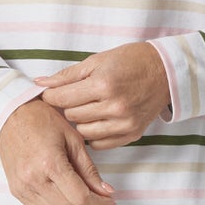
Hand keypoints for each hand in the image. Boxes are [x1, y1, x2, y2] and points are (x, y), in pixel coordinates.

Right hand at [0, 96, 117, 204]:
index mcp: (50, 163)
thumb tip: (106, 192)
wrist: (10, 117)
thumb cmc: (42, 121)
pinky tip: (59, 192)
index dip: (99, 203)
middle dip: (85, 203)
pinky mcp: (16, 191)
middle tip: (91, 190)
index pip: (80, 197)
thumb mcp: (73, 139)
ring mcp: (22, 187)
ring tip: (74, 189)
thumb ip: (90, 170)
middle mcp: (33, 178)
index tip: (108, 201)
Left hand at [38, 42, 170, 146]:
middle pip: (71, 115)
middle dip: (69, 106)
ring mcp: (124, 123)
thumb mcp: (97, 61)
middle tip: (75, 97)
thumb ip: (67, 75)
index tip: (52, 93)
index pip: (62, 98)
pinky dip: (94, 133)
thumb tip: (39, 83)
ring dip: (81, 121)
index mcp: (103, 84)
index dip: (51, 95)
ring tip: (88, 107)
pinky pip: (99, 143)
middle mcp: (114, 106)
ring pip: (83, 132)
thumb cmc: (130, 61)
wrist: (165, 72)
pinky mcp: (132, 134)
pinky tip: (99, 119)